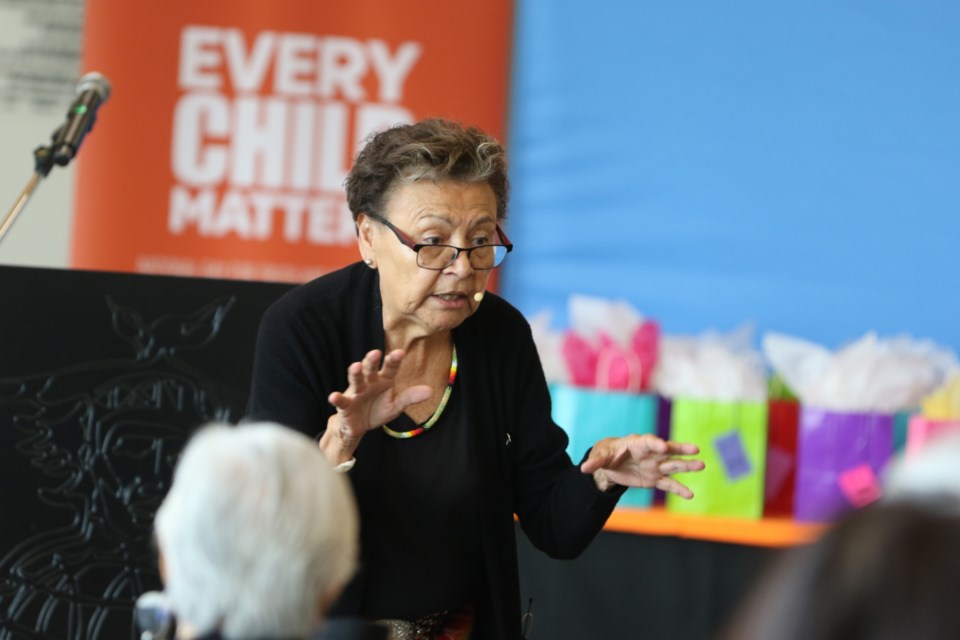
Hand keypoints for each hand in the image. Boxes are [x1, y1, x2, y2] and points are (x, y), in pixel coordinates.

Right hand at [320, 349, 430, 461]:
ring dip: (355, 373)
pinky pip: (341, 401)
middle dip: (372, 361)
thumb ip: (410, 397)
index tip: (400, 353)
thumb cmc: (377, 410)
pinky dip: (337, 398)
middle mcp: (368, 382)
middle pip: (370, 369)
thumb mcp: (396, 406)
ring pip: (355, 380)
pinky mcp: (345, 405)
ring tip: (356, 366)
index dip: (394, 361)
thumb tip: (431, 391)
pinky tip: (333, 396)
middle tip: (375, 352)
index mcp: (383, 380)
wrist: (360, 426)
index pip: (390, 368)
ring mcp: (355, 392)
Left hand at [580, 434, 704, 497]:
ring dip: (687, 466)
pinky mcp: (655, 479)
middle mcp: (651, 454)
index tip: (663, 446)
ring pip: (673, 465)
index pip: (649, 441)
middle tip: (695, 449)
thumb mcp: (600, 456)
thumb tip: (584, 468)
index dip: (656, 443)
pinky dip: (679, 489)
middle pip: (668, 450)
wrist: (611, 464)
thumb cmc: (607, 454)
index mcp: (637, 443)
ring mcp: (655, 466)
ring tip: (701, 465)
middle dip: (681, 449)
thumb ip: (595, 462)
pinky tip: (690, 495)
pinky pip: (669, 484)